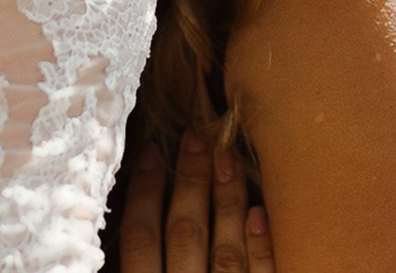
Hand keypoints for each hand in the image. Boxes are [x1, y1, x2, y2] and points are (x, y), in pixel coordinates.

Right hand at [118, 133, 273, 272]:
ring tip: (230, 157)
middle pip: (185, 234)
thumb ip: (138, 263)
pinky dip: (260, 247)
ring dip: (227, 200)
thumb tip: (136, 216)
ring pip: (225, 252)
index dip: (143, 193)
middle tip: (196, 135)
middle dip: (190, 181)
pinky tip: (260, 212)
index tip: (150, 151)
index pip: (140, 239)